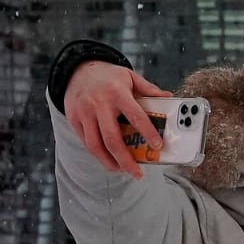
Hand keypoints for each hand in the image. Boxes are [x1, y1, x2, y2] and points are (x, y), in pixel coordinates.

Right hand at [63, 60, 169, 178]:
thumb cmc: (108, 76)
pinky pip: (86, 142)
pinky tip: (108, 160)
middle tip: (137, 173)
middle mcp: (99, 104)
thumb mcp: (129, 76)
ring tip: (122, 170)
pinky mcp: (74, 119)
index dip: (147, 132)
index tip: (158, 146)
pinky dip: (97, 155)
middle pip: (112, 139)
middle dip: (126, 160)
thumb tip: (169, 97)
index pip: (135, 116)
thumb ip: (148, 89)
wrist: (77, 69)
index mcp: (117, 93)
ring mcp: (84, 113)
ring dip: (109, 162)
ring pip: (96, 145)